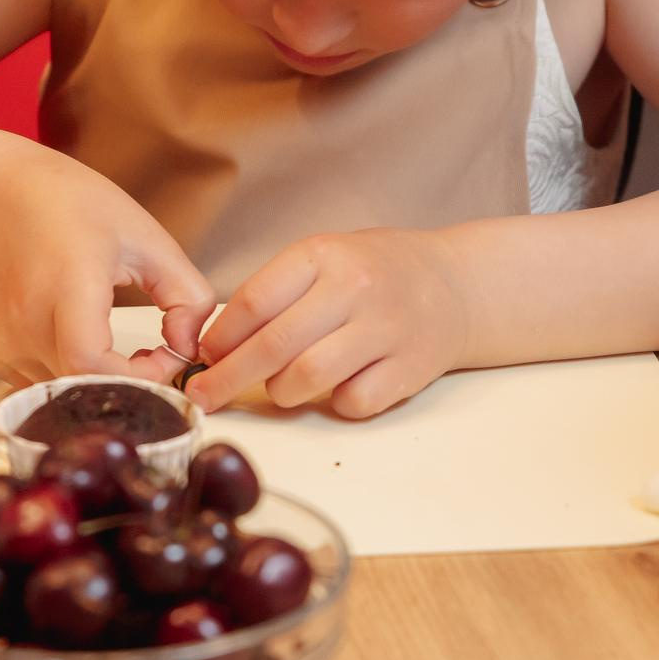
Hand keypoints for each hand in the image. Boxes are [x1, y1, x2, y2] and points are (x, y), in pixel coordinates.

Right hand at [0, 148, 213, 387]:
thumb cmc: (67, 205)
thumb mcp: (145, 236)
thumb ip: (186, 295)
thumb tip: (188, 349)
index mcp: (66, 284)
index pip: (92, 365)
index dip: (138, 378)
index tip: (163, 357)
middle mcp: (24, 319)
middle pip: (83, 387)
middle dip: (128, 384)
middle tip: (148, 356)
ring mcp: (1, 341)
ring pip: (63, 392)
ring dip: (97, 381)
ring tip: (112, 343)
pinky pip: (38, 386)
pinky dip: (67, 376)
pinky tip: (78, 341)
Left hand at [184, 229, 468, 418]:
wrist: (455, 285)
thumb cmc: (373, 274)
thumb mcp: (324, 261)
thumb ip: (275, 295)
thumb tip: (217, 347)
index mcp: (323, 255)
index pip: (254, 302)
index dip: (220, 338)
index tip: (203, 359)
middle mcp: (355, 288)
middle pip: (274, 346)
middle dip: (229, 379)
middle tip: (206, 397)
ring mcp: (386, 329)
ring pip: (307, 378)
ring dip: (282, 391)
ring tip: (284, 385)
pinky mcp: (410, 368)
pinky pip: (351, 401)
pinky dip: (335, 403)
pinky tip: (338, 386)